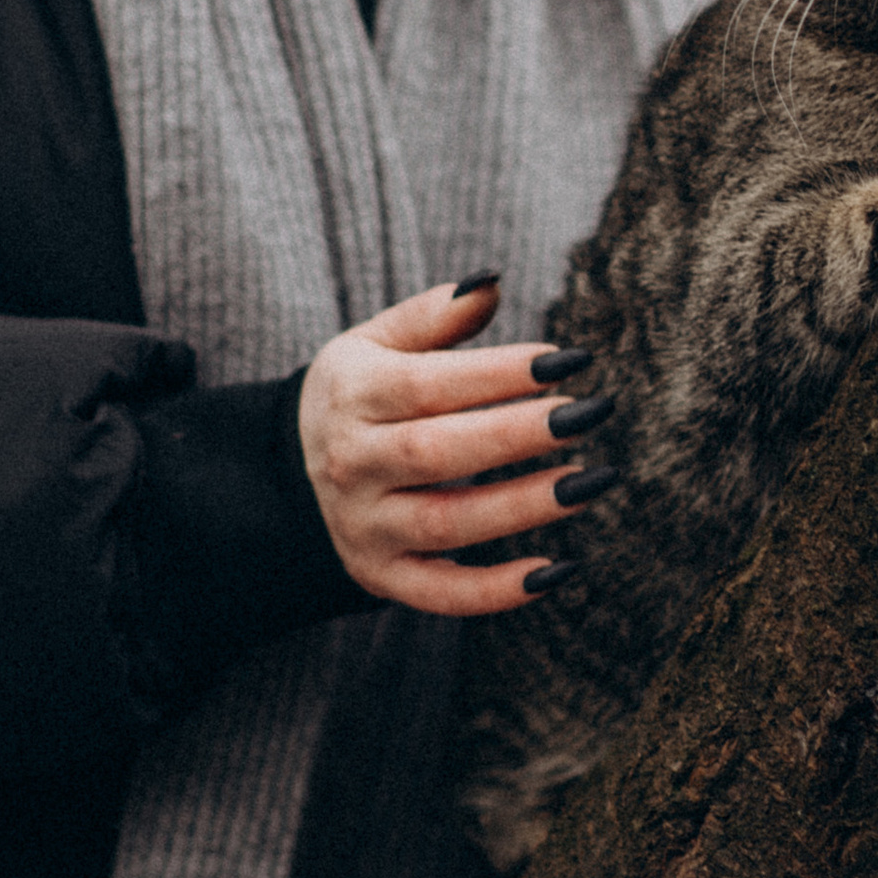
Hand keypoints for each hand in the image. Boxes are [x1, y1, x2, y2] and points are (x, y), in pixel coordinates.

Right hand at [297, 279, 599, 615]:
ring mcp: (365, 527)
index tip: (567, 359)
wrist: (287, 476)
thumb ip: (432, 316)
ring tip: (590, 481)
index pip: (428, 385)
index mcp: (352, 396)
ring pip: (447, 524)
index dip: (499, 373)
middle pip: (437, 453)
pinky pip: (439, 593)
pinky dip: (495, 593)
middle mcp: (352, 465)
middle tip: (587, 414)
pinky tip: (555, 571)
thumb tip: (491, 284)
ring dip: (522, 507)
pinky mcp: (382, 576)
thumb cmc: (359, 396)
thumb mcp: (373, 344)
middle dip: (517, 435)